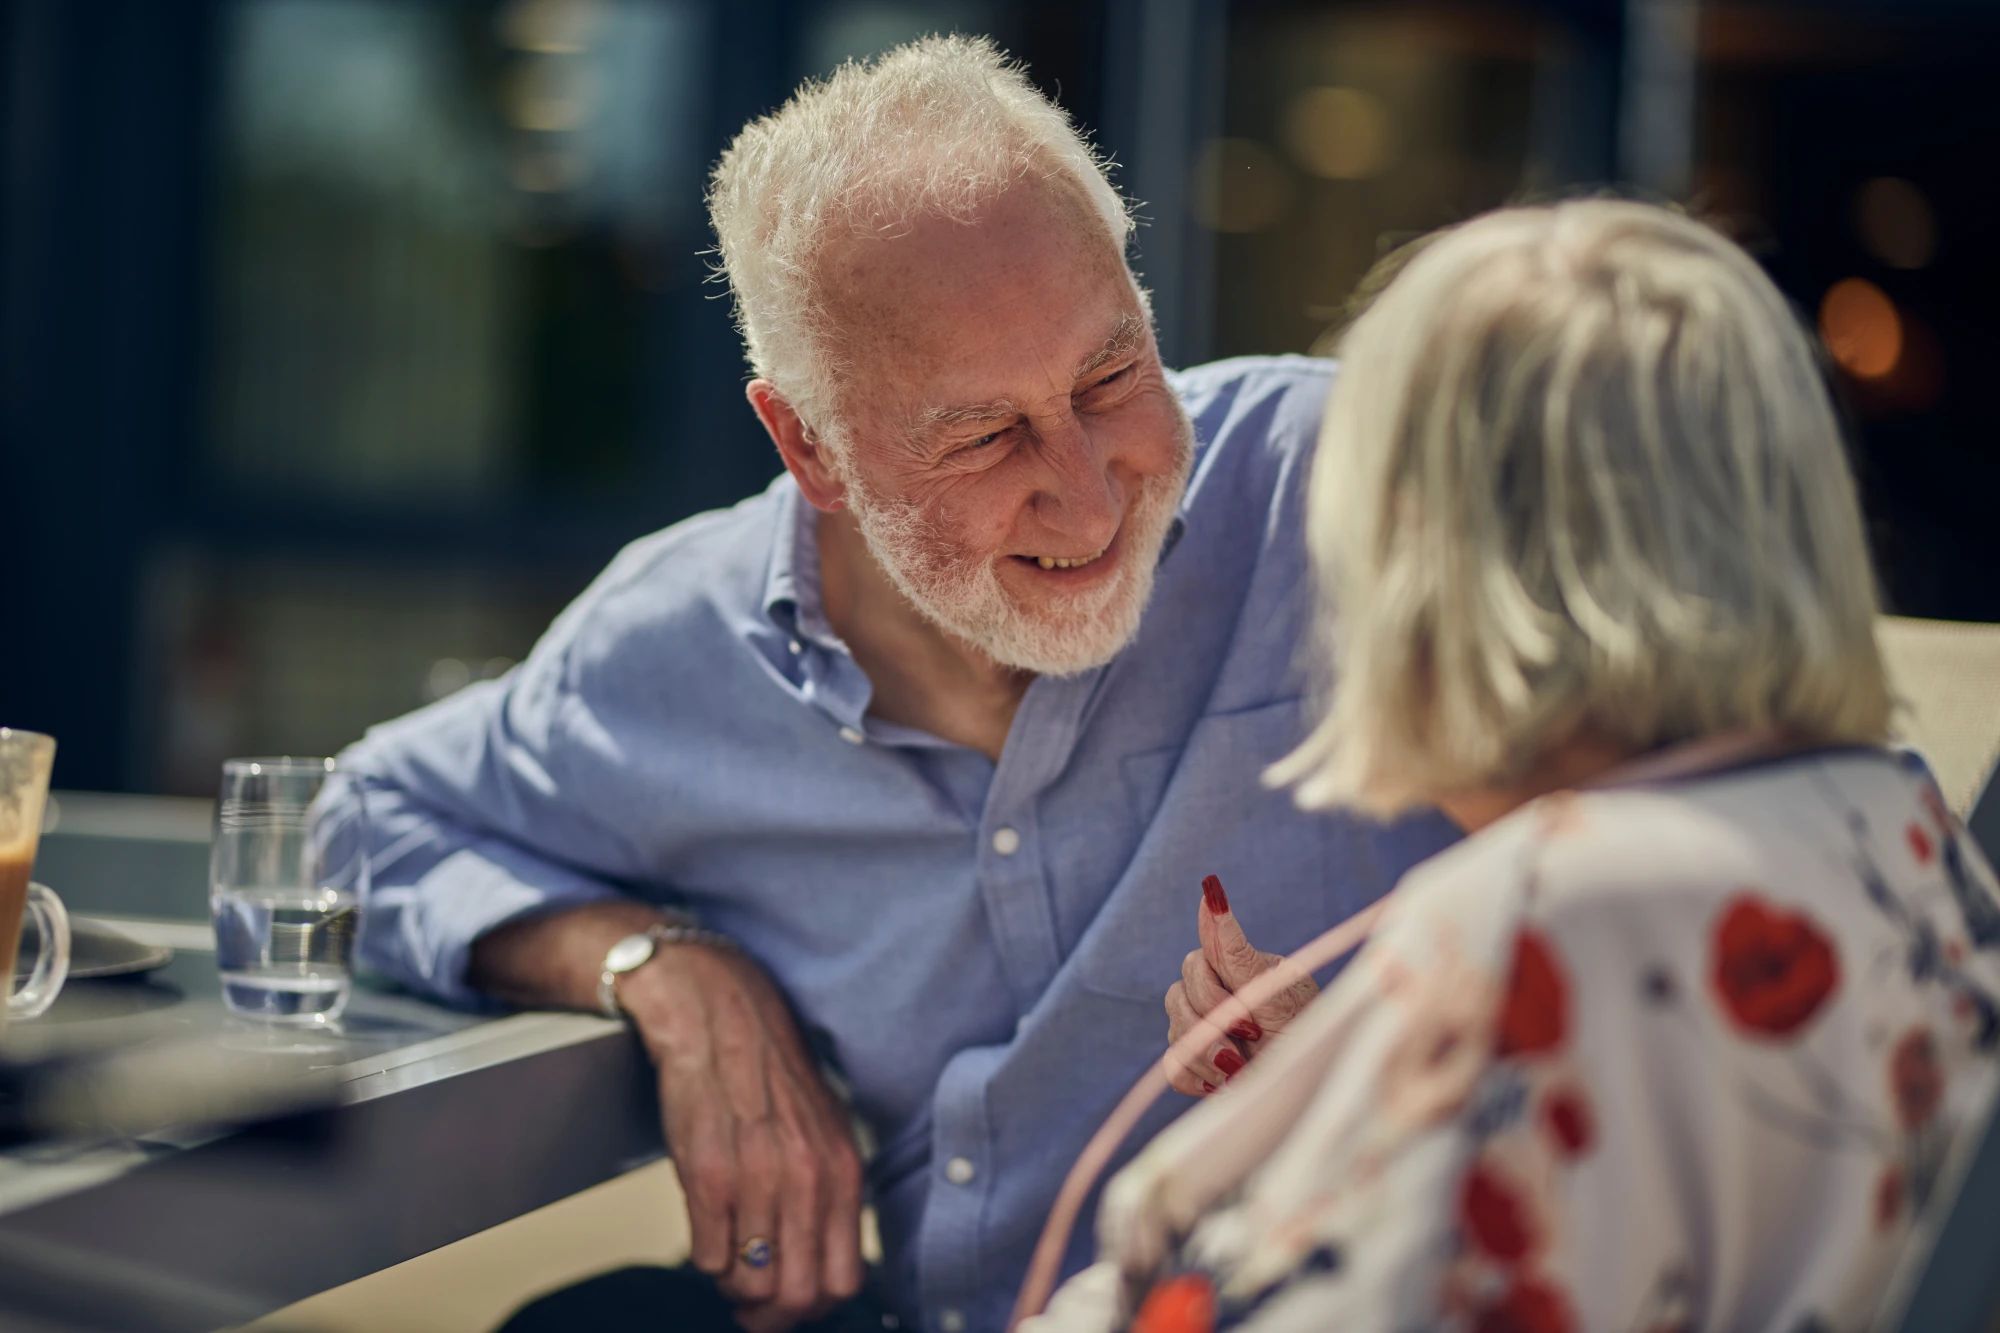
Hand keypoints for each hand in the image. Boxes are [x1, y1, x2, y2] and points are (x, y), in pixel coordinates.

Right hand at [620, 943, 865, 1332]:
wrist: (717, 1015)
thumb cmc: (767, 1075)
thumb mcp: (824, 1131)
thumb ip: (830, 1194)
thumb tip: (823, 1261)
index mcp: (843, 1172)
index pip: (842, 1281)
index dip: (812, 1306)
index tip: (790, 1302)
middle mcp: (807, 1181)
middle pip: (796, 1295)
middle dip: (769, 1312)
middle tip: (751, 1301)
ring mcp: (757, 1181)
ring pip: (747, 1285)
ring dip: (733, 1283)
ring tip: (728, 1255)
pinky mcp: (706, 1177)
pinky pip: (707, 1257)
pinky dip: (705, 1255)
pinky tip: (708, 1227)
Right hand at [1163, 874, 1319, 1096]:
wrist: (1317, 1087)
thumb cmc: (1308, 1035)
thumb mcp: (1278, 993)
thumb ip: (1236, 952)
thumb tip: (1210, 890)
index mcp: (1236, 970)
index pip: (1199, 961)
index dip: (1212, 985)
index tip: (1246, 1013)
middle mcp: (1214, 996)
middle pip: (1177, 995)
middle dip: (1213, 1021)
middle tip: (1253, 1038)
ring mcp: (1203, 1031)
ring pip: (1174, 1034)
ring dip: (1208, 1055)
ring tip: (1244, 1071)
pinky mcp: (1197, 1066)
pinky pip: (1174, 1067)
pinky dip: (1200, 1079)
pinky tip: (1230, 1083)